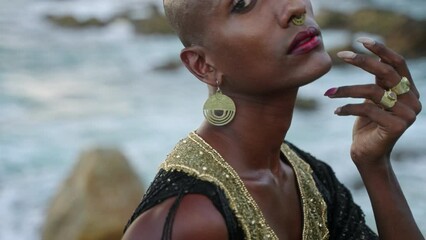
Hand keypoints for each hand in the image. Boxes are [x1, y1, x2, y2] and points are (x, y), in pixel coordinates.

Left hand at [324, 37, 421, 165]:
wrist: (367, 155)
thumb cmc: (367, 125)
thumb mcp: (372, 100)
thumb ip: (376, 82)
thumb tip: (367, 57)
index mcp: (409, 90)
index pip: (398, 63)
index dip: (380, 50)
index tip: (360, 40)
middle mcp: (413, 100)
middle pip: (386, 73)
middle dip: (362, 62)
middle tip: (341, 55)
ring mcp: (407, 114)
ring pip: (372, 91)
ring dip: (346, 89)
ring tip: (329, 93)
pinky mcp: (396, 126)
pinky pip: (367, 109)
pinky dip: (348, 107)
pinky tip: (336, 111)